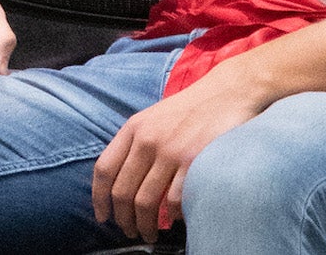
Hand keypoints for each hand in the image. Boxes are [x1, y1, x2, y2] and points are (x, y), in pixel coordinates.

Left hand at [92, 60, 269, 238]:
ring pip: (145, 202)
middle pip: (122, 192)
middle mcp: (147, 140)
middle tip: (130, 231)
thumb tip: (120, 183)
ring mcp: (170, 151)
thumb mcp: (152, 119)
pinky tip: (173, 220)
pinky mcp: (194, 161)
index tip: (103, 216)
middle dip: (123, 219)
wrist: (226, 92)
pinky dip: (171, 216)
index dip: (99, 198)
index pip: (104, 169)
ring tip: (149, 234)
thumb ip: (135, 145)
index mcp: (133, 128)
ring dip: (145, 225)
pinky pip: (174, 200)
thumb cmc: (188, 110)